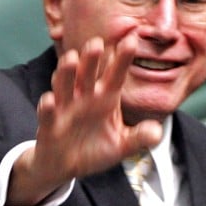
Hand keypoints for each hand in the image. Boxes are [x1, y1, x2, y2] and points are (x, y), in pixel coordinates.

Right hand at [9, 34, 162, 205]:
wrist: (66, 165)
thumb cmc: (95, 149)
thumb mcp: (122, 145)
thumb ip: (138, 137)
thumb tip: (157, 132)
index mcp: (105, 99)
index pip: (115, 76)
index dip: (122, 59)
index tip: (132, 40)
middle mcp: (84, 99)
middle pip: (87, 75)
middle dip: (91, 60)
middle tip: (97, 43)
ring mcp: (65, 110)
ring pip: (65, 87)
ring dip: (67, 73)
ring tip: (72, 59)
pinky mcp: (50, 126)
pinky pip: (49, 115)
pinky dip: (48, 107)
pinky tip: (50, 99)